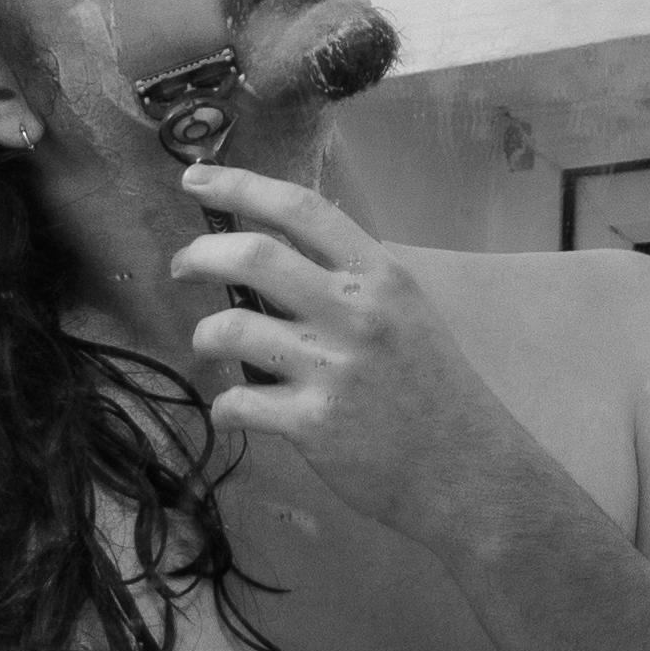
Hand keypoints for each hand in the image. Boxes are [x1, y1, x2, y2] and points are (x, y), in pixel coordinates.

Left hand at [170, 163, 541, 551]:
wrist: (466, 470)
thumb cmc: (434, 387)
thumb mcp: (407, 312)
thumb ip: (351, 280)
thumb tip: (276, 252)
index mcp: (381, 275)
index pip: (301, 208)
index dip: (239, 185)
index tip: (195, 179)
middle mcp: (356, 312)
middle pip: (253, 257)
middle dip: (199, 255)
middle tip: (183, 266)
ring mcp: (332, 368)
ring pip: (229, 330)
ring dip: (204, 335)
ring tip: (211, 345)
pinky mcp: (312, 424)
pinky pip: (236, 402)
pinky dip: (225, 405)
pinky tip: (239, 410)